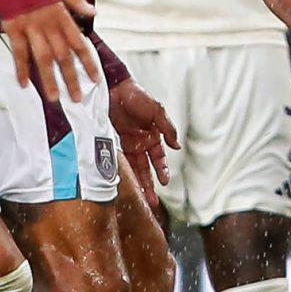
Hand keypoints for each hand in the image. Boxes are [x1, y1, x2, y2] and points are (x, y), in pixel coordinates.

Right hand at [2, 0, 96, 103]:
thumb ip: (76, 1)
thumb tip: (93, 13)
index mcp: (61, 14)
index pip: (78, 43)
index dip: (88, 63)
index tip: (95, 79)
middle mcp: (48, 23)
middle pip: (63, 56)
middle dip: (71, 78)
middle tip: (76, 99)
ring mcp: (29, 27)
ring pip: (42, 58)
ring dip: (49, 80)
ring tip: (55, 98)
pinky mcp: (12, 27)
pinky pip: (18, 52)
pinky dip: (21, 68)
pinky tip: (24, 84)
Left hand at [109, 77, 179, 194]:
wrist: (113, 89)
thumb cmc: (137, 96)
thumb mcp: (156, 110)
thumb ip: (167, 128)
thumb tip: (177, 147)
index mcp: (153, 135)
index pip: (159, 158)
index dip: (162, 170)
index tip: (164, 183)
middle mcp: (142, 142)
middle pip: (147, 168)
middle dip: (151, 185)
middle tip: (153, 202)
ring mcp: (128, 144)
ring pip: (135, 168)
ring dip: (139, 183)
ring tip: (143, 200)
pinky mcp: (114, 143)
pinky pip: (120, 162)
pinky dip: (123, 173)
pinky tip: (125, 186)